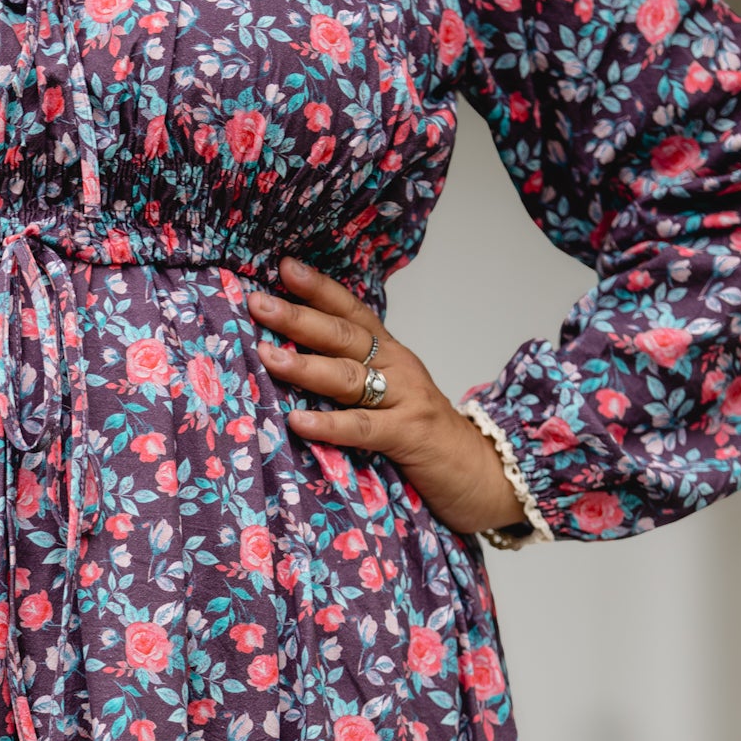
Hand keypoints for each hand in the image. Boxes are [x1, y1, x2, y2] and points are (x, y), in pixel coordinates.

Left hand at [248, 257, 522, 535]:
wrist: (483, 473)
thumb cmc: (425, 437)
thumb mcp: (391, 396)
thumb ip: (354, 378)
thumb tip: (293, 363)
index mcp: (391, 354)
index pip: (352, 312)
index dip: (319, 289)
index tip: (283, 267)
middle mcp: (398, 367)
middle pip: (344, 336)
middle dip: (299, 318)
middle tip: (257, 303)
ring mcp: (406, 399)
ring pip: (350, 376)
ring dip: (305, 365)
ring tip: (266, 356)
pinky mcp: (409, 436)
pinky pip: (363, 427)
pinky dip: (329, 424)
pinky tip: (298, 422)